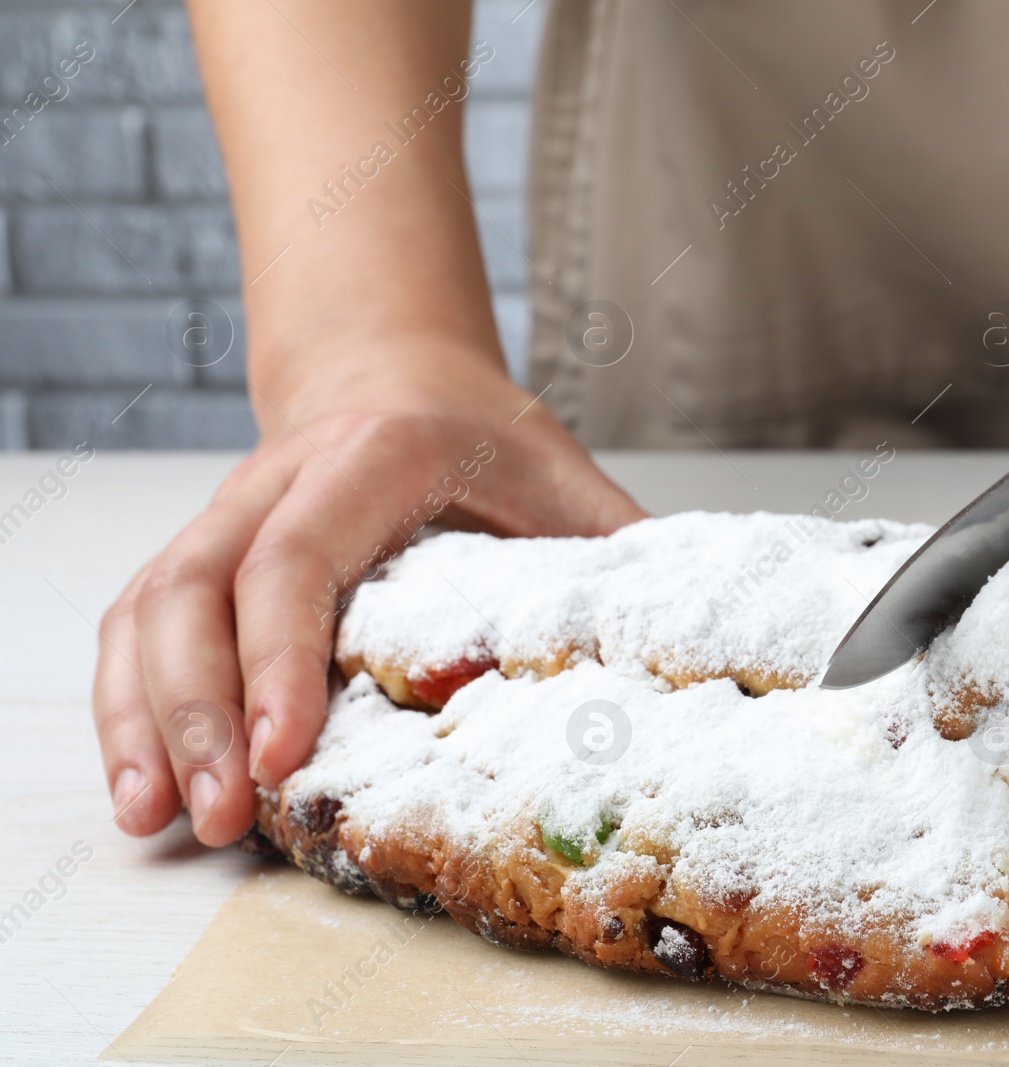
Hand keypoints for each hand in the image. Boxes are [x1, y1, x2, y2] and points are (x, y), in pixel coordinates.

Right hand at [93, 336, 645, 845]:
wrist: (399, 372)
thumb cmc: (487, 433)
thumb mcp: (563, 475)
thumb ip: (614, 551)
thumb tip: (689, 648)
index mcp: (372, 453)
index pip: (297, 556)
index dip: (281, 656)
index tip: (284, 755)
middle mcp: (278, 479)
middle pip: (194, 589)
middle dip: (199, 712)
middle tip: (226, 817)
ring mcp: (227, 514)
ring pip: (147, 609)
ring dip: (145, 720)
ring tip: (160, 821)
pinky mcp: (203, 553)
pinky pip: (138, 624)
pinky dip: (130, 705)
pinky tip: (147, 784)